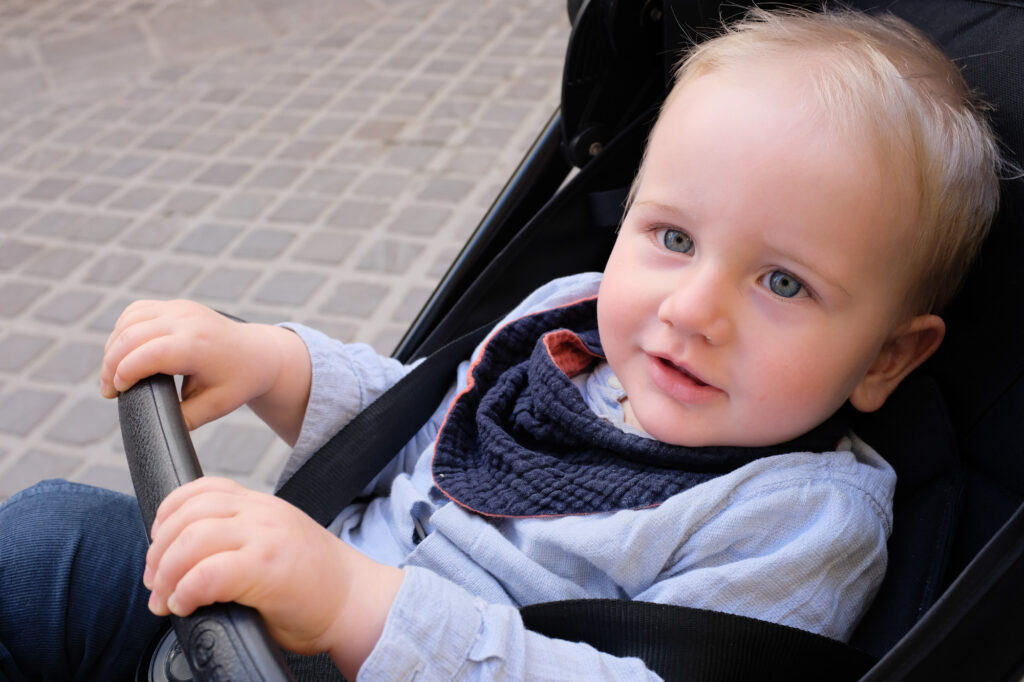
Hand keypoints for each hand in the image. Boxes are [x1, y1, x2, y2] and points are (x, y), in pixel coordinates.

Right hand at [101, 300, 310, 442]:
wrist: (260, 352)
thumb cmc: (239, 380)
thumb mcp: (216, 406)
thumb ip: (184, 418)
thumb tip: (156, 429)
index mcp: (198, 345)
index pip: (149, 353)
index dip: (125, 371)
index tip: (116, 393)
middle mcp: (187, 320)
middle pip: (132, 335)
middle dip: (111, 365)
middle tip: (109, 392)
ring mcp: (180, 309)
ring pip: (129, 320)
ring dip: (113, 347)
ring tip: (113, 375)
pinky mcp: (175, 305)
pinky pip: (137, 311)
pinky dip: (123, 330)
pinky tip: (122, 351)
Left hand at [144, 477, 402, 670]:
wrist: (357, 602)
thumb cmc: (315, 586)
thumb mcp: (273, 545)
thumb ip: (238, 539)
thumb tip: (182, 561)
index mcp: (262, 505)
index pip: (201, 489)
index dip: (167, 516)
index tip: (161, 550)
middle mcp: (262, 513)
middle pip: (187, 513)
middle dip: (158, 551)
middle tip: (156, 583)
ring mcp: (265, 537)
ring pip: (192, 538)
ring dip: (166, 572)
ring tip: (166, 598)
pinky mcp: (266, 568)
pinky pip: (207, 573)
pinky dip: (185, 590)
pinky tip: (185, 605)